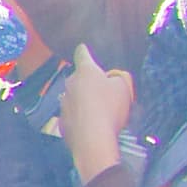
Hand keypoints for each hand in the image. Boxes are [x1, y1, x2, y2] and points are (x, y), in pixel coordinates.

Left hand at [58, 44, 135, 182]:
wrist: (92, 138)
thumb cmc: (110, 108)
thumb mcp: (124, 87)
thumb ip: (119, 77)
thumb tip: (110, 77)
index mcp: (85, 72)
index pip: (83, 56)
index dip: (84, 51)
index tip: (81, 48)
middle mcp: (70, 84)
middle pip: (79, 79)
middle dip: (89, 82)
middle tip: (105, 92)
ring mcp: (63, 103)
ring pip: (75, 97)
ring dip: (84, 100)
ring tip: (101, 112)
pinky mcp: (62, 121)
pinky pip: (74, 115)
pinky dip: (81, 117)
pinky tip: (92, 126)